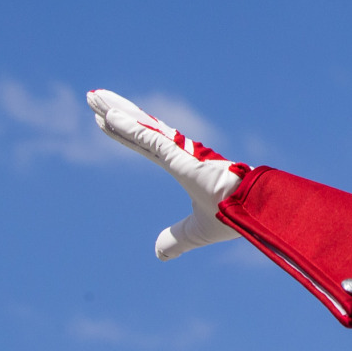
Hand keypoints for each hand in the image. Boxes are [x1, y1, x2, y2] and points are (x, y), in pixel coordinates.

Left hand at [87, 89, 250, 260]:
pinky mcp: (182, 159)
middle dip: (117, 112)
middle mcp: (181, 154)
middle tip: (94, 97)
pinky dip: (128, 129)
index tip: (105, 119)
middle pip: (141, 129)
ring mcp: (181, 154)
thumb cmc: (236, 216)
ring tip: (94, 96)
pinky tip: (108, 118)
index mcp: (184, 166)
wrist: (258, 212)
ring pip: (142, 128)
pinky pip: (149, 141)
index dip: (126, 132)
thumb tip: (159, 254)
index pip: (147, 145)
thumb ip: (177, 239)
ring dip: (116, 111)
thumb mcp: (197, 232)